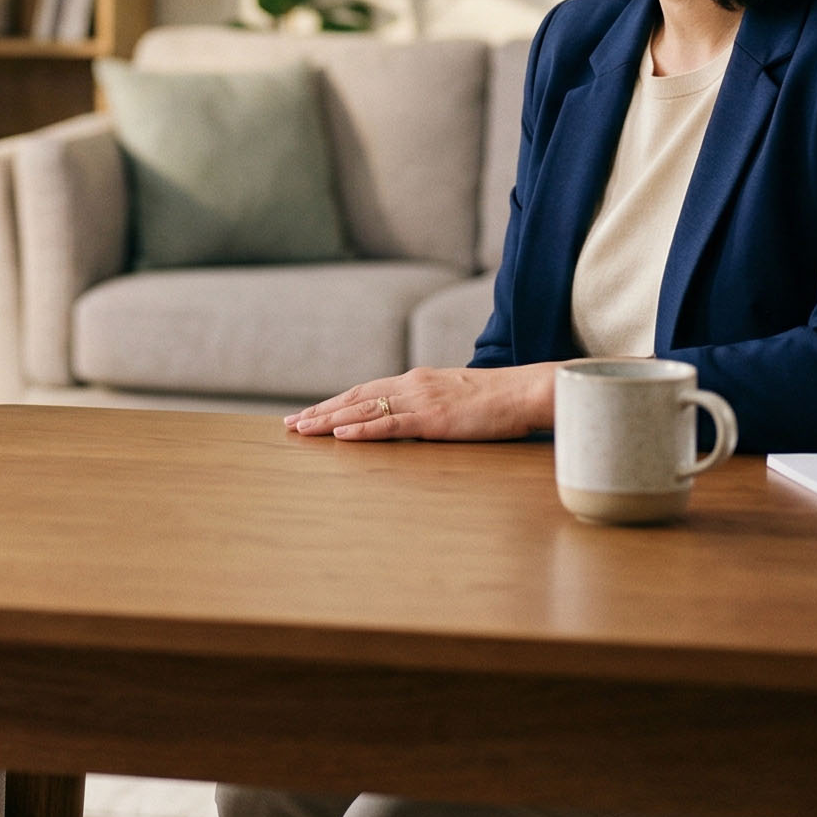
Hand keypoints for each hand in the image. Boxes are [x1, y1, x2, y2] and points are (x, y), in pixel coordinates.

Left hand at [286, 363, 556, 441]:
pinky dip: (363, 429)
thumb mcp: (456, 398)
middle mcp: (412, 385)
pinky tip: (341, 435)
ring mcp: (421, 401)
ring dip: (330, 421)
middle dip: (321, 412)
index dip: (335, 402)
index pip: (365, 390)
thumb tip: (413, 420)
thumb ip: (430, 405)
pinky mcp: (433, 419)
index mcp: (417, 381)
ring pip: (365, 409)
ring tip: (302, 430)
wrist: (526, 392)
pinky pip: (391, 424)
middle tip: (290, 424)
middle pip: (356, 397)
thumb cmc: (498, 400)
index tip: (309, 413)